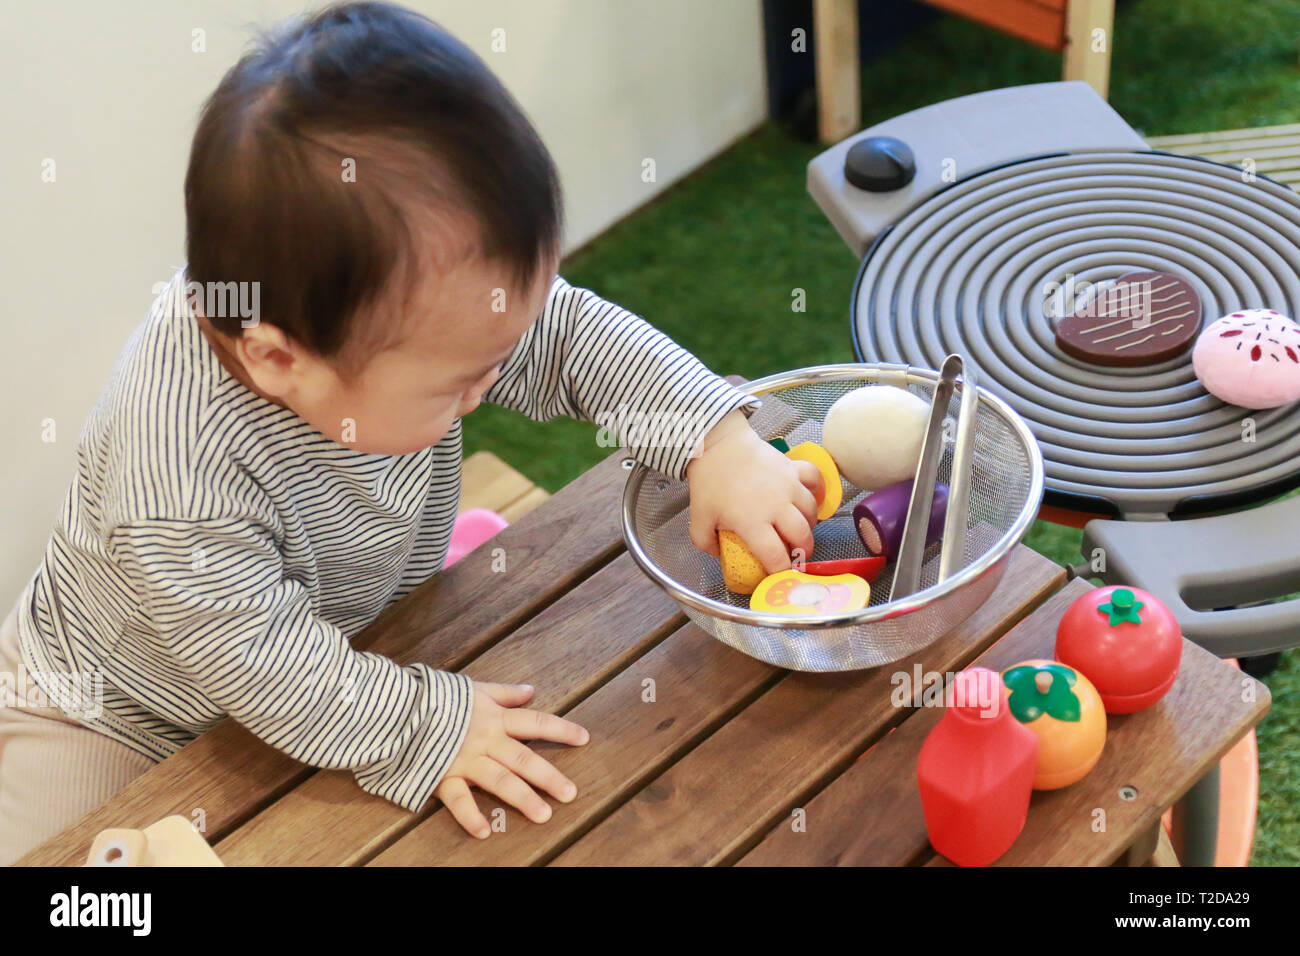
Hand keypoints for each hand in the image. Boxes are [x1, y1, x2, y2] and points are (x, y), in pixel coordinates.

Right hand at [434, 682, 588, 837]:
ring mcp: (464, 759)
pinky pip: (458, 800)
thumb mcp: (473, 688)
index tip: (584, 739)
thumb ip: (504, 692)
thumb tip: (530, 690)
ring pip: (499, 781)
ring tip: (544, 815)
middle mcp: (485, 740)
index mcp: (494, 717)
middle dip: (548, 776)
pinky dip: (470, 816)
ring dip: (523, 798)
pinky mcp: (441, 775)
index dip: (561, 730)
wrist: (396, 707)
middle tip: (571, 794)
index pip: (535, 722)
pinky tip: (484, 832)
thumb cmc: (436, 697)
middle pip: (523, 758)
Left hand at [685, 410, 824, 573]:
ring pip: (811, 513)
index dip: (781, 570)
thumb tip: (719, 554)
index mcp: (753, 522)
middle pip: (802, 537)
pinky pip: (815, 480)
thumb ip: (705, 542)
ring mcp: (789, 486)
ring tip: (800, 529)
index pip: (776, 556)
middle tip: (796, 555)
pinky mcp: (793, 468)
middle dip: (802, 552)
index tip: (780, 573)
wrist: (718, 445)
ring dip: (809, 525)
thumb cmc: (710, 481)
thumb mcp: (698, 518)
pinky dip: (817, 491)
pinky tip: (809, 498)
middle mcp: (777, 507)